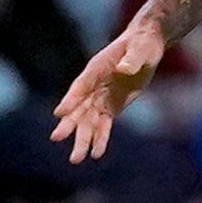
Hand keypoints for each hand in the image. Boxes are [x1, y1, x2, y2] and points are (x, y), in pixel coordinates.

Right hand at [52, 18, 165, 161]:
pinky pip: (104, 125)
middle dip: (68, 124)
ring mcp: (101, 98)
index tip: (59, 113)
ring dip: (82, 139)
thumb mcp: (140, 49)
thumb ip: (131, 60)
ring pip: (88, 122)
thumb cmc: (141, 43)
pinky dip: (100, 139)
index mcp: (96, 70)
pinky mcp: (112, 107)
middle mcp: (94, 86)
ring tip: (75, 159)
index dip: (70, 99)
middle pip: (78, 108)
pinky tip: (96, 154)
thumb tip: (124, 69)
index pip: (80, 87)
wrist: (145, 46)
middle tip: (56, 138)